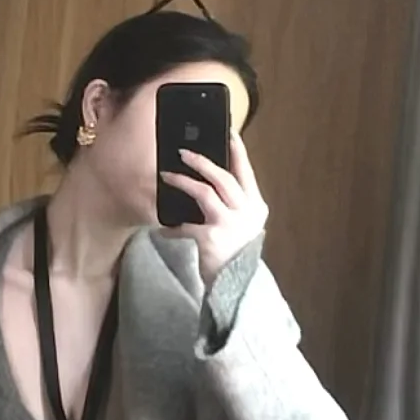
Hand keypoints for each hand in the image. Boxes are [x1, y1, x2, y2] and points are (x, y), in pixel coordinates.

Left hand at [160, 132, 268, 285]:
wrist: (237, 287)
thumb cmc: (236, 255)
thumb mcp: (243, 227)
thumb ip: (233, 205)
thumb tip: (208, 182)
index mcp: (256, 206)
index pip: (246, 171)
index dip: (237, 150)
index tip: (228, 131)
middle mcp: (246, 212)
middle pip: (224, 177)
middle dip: (202, 161)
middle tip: (183, 152)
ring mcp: (230, 224)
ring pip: (205, 192)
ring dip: (183, 182)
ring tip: (166, 176)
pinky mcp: (211, 238)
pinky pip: (186, 225)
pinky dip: (172, 227)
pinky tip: (162, 227)